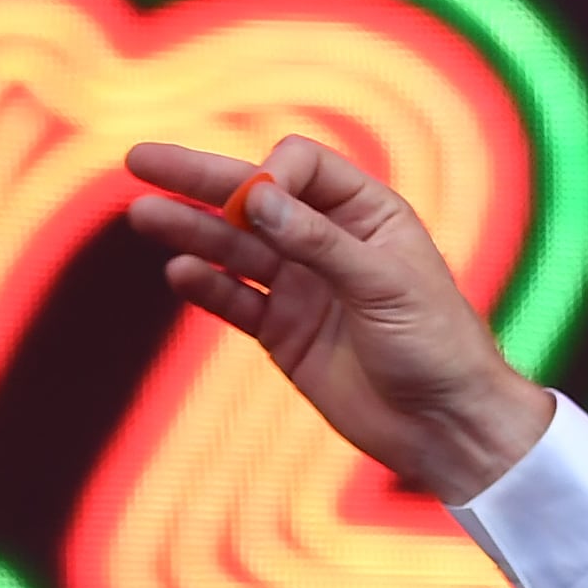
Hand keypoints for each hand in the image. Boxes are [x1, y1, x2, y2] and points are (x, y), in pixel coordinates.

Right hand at [120, 135, 554, 503]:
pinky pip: (235, 300)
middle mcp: (330, 243)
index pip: (302, 166)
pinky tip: (180, 272)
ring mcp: (304, 287)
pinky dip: (207, 286)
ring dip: (191, 229)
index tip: (260, 202)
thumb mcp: (385, 286)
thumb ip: (320, 242)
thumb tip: (257, 197)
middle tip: (141, 160)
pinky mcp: (284, 332)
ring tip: (144, 215)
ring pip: (235, 247)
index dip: (272, 174)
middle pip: (254, 198)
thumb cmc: (437, 347)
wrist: (446, 427)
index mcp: (368, 215)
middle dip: (200, 178)